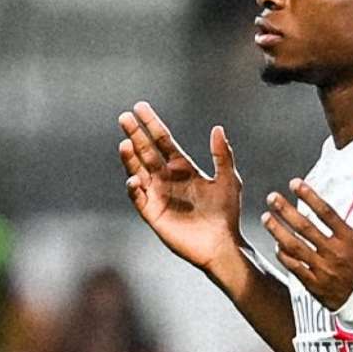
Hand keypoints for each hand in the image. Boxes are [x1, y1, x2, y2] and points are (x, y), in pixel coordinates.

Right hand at [117, 102, 242, 271]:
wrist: (222, 244)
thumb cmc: (227, 213)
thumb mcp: (228, 180)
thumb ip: (222, 155)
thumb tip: (217, 128)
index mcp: (183, 168)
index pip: (163, 141)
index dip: (152, 124)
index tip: (140, 107)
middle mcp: (166, 178)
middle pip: (146, 151)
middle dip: (136, 134)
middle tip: (124, 117)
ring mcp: (158, 195)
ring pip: (138, 171)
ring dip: (130, 158)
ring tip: (125, 143)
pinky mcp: (153, 213)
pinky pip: (138, 198)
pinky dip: (134, 188)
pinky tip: (134, 179)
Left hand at [261, 179, 352, 310]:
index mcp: (350, 240)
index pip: (326, 213)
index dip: (309, 196)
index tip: (295, 183)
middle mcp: (335, 253)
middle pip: (305, 227)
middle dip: (286, 210)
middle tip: (272, 198)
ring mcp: (323, 270)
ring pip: (294, 247)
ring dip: (278, 231)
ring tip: (266, 218)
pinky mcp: (315, 285)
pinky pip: (294, 267)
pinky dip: (283, 255)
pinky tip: (276, 245)